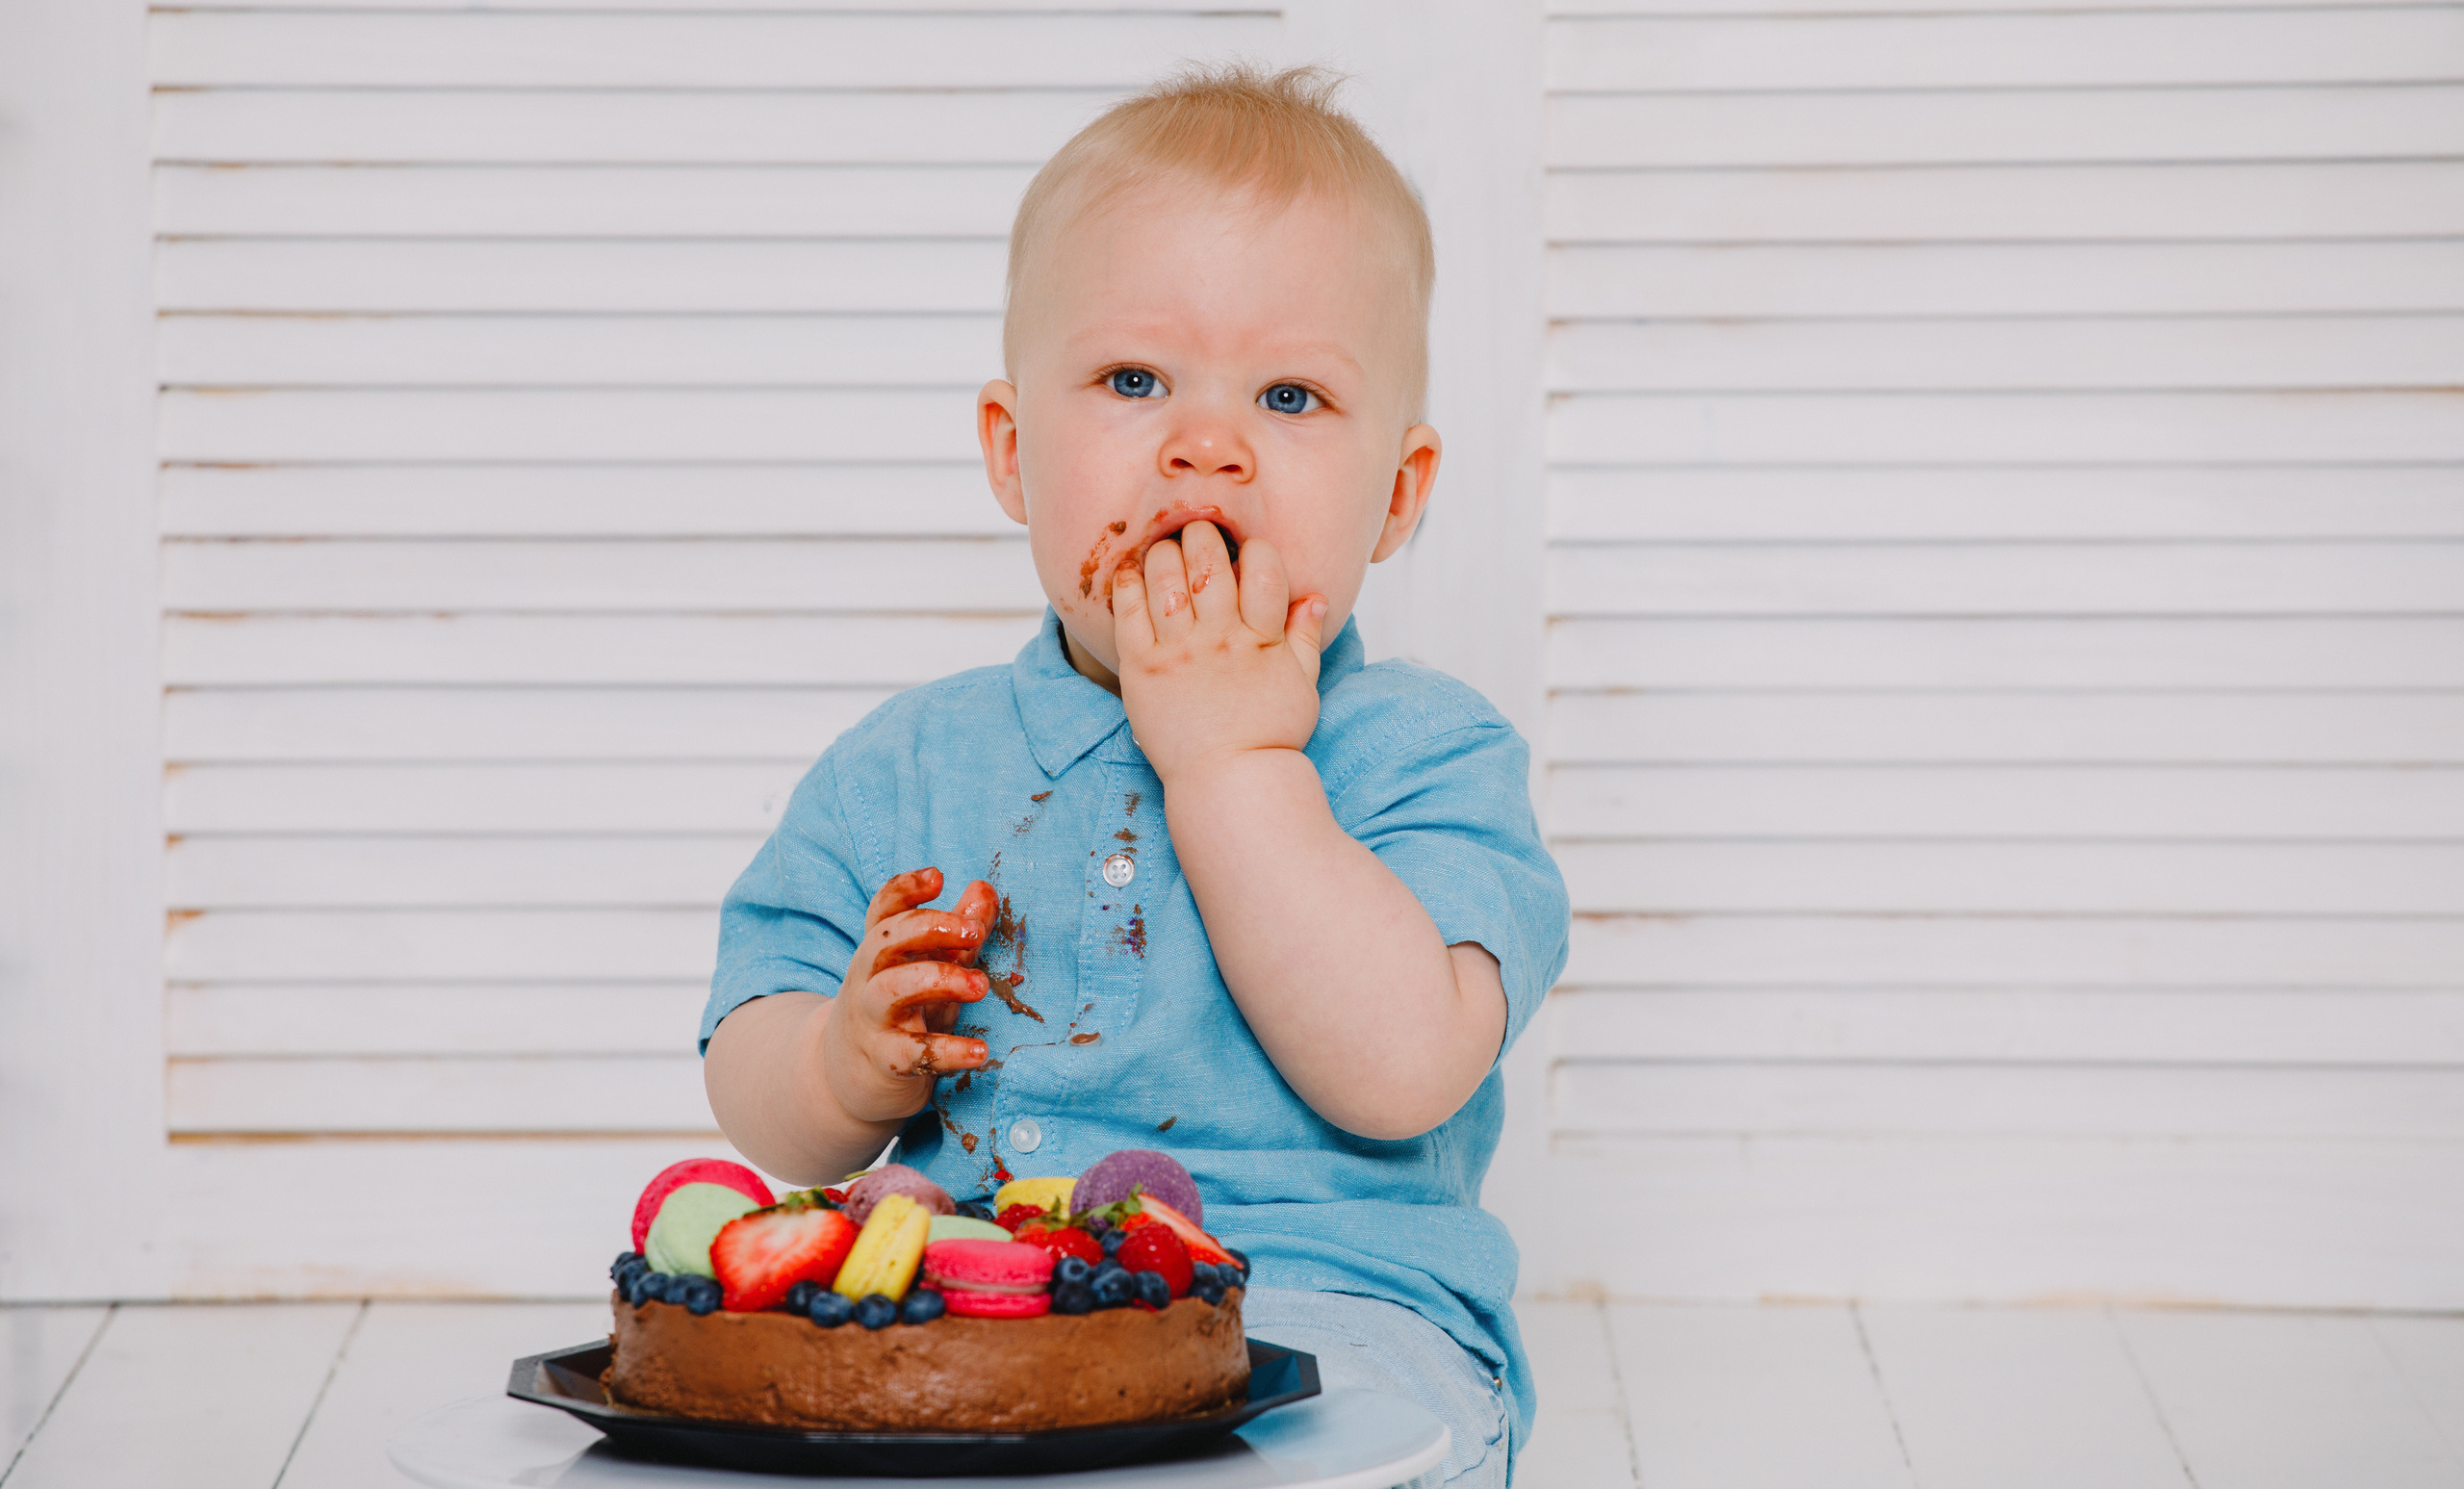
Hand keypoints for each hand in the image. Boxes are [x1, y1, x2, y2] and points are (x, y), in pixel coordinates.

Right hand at [818, 868, 994, 1123]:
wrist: (845, 1076)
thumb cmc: (902, 1009)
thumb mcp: (929, 966)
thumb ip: (958, 932)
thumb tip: (985, 889)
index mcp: (880, 949)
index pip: (884, 910)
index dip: (906, 889)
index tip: (938, 877)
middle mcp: (869, 978)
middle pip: (886, 940)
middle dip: (929, 928)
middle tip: (973, 932)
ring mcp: (872, 1018)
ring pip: (893, 990)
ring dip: (939, 981)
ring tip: (981, 986)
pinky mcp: (885, 1060)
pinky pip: (913, 1053)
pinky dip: (949, 1051)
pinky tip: (981, 1052)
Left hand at [1110, 520, 1328, 786]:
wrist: (1229, 782)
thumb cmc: (1268, 737)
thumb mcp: (1303, 686)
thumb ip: (1306, 637)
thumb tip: (1316, 596)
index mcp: (1261, 639)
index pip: (1262, 568)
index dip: (1254, 549)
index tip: (1245, 552)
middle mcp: (1219, 639)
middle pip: (1208, 562)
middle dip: (1203, 536)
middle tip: (1198, 534)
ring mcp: (1178, 652)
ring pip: (1166, 578)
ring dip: (1164, 552)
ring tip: (1165, 550)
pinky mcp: (1143, 669)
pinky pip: (1128, 612)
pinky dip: (1128, 584)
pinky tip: (1132, 574)